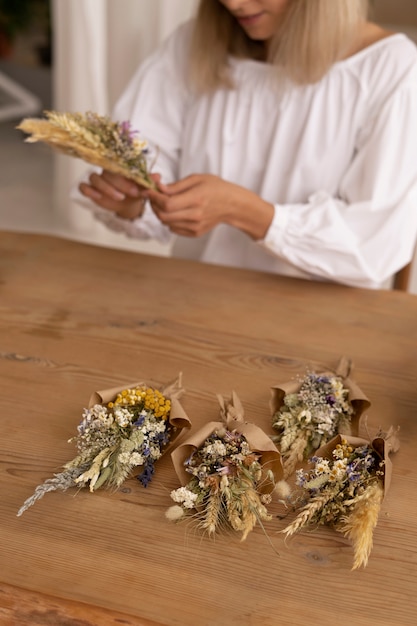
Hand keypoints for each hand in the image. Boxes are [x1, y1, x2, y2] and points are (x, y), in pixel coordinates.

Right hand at [79, 170, 160, 219]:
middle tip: (132, 193)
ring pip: (94, 178)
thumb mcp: (143, 188)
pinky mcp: (91, 190)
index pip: (119, 166)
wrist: (128, 203)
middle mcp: (107, 171)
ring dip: (106, 188)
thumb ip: (149, 182)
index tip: (137, 189)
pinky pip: (83, 186)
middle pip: (107, 172)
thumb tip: (158, 177)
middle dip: (119, 184)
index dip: (127, 177)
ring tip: (120, 198)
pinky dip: (88, 190)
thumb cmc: (135, 192)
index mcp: (120, 168)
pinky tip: (97, 197)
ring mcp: (98, 180)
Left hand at [144, 174, 273, 238]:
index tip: (149, 190)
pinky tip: (176, 211)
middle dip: (154, 205)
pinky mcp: (195, 233)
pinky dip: (170, 220)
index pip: (167, 203)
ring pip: (167, 223)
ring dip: (161, 213)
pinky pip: (174, 229)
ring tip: (165, 203)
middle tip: (154, 197)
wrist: (231, 205)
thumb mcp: (197, 179)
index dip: (154, 197)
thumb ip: (176, 186)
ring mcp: (195, 226)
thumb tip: (158, 188)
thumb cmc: (215, 188)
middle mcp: (196, 215)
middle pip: (164, 215)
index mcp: (196, 199)